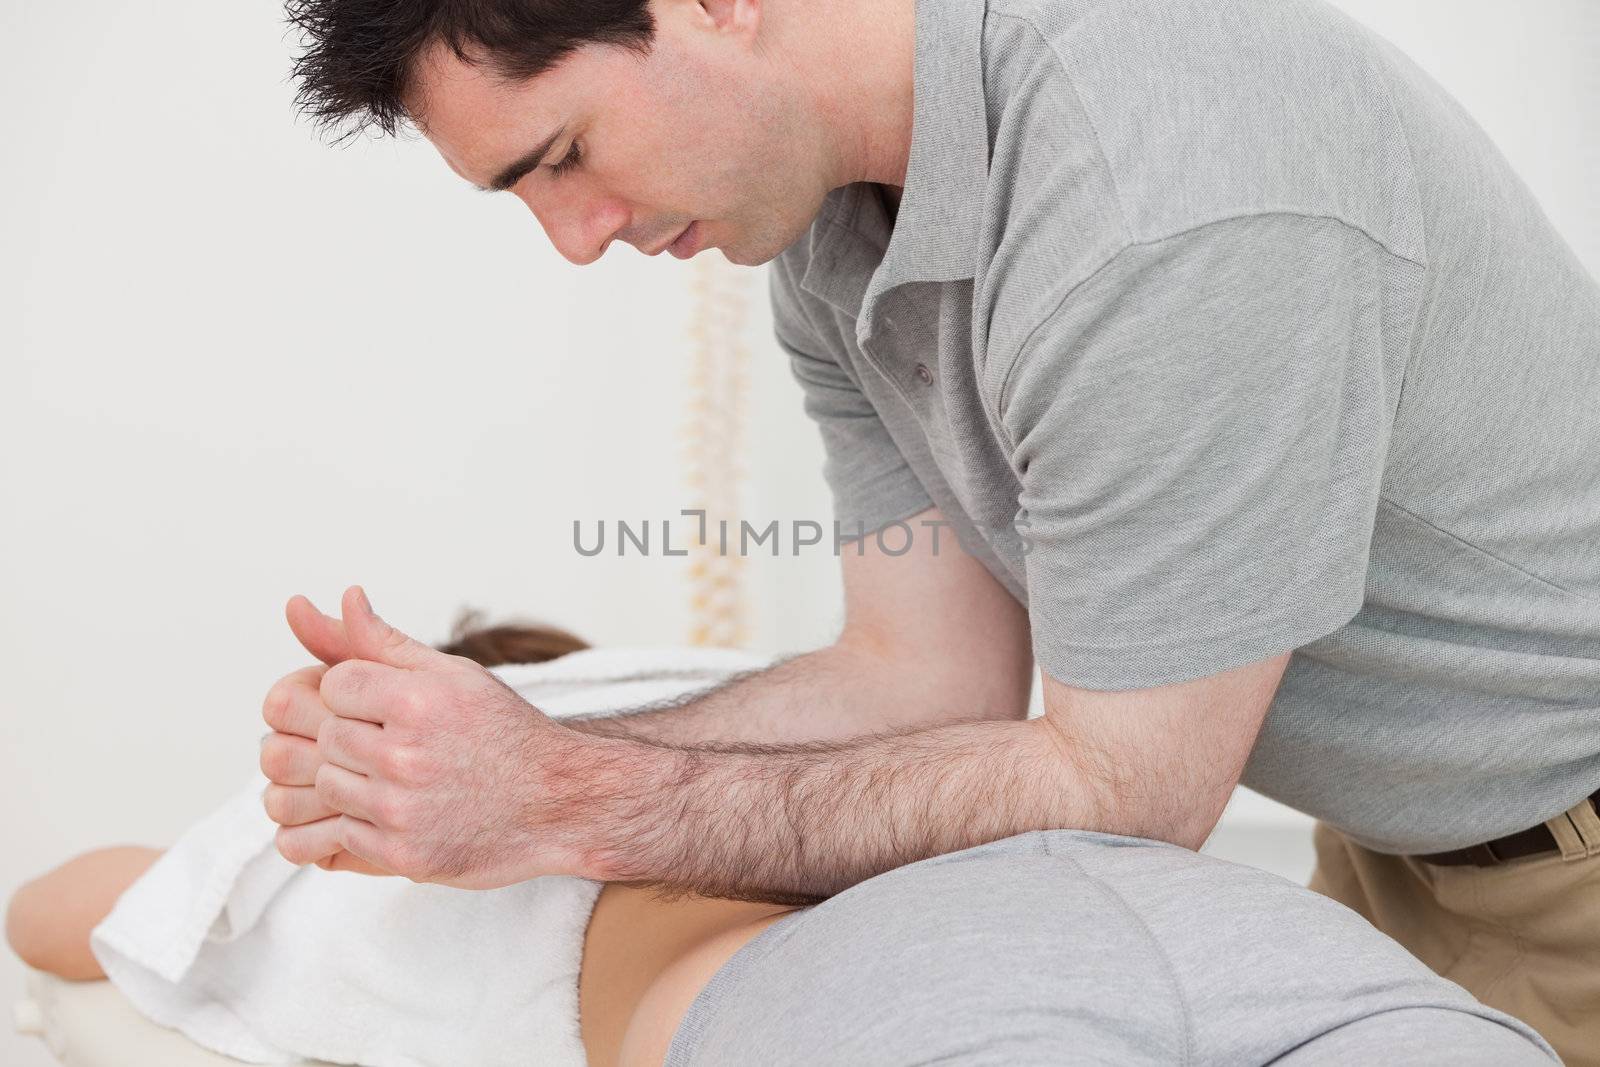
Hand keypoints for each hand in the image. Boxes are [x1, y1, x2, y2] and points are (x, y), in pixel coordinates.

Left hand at [273, 586, 594, 888]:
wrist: (557, 804)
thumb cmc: (503, 734)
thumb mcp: (454, 674)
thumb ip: (385, 641)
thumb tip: (343, 596)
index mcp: (419, 701)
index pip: (333, 684)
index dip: (354, 693)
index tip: (383, 706)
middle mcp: (407, 754)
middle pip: (326, 736)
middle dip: (351, 737)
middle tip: (390, 744)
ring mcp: (403, 810)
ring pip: (324, 787)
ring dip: (350, 782)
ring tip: (392, 777)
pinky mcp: (402, 856)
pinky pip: (338, 837)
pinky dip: (358, 825)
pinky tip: (395, 811)